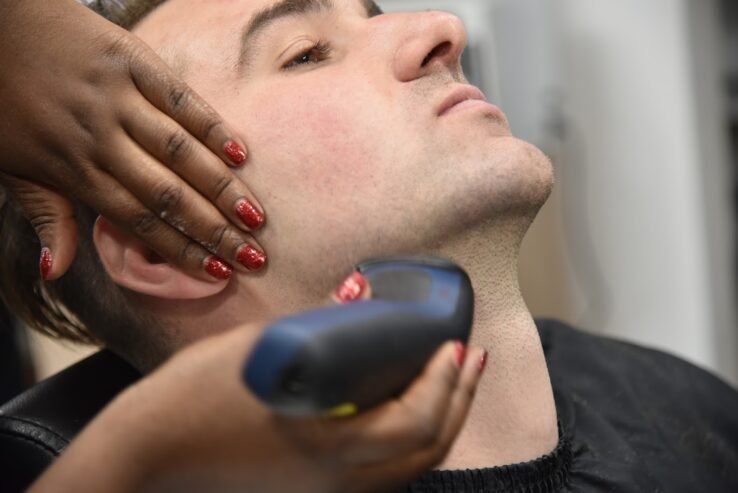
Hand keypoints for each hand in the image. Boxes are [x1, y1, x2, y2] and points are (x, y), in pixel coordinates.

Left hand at [0, 0, 264, 281]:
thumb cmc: (2, 103)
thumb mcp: (10, 169)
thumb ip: (45, 217)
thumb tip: (55, 272)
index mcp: (73, 171)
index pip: (140, 221)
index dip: (184, 250)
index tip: (221, 271)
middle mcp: (99, 139)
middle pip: (168, 194)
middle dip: (215, 230)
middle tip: (255, 256)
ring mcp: (117, 98)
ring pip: (179, 152)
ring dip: (222, 187)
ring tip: (256, 217)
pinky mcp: (130, 60)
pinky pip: (179, 98)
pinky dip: (211, 125)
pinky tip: (241, 153)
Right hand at [29, 275, 485, 492]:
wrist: (150, 453)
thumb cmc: (195, 399)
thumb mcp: (262, 350)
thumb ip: (319, 325)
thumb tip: (362, 294)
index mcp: (327, 446)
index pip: (414, 422)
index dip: (444, 384)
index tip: (455, 346)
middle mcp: (337, 481)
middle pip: (426, 450)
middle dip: (457, 401)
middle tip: (469, 360)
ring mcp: (327, 492)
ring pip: (409, 467)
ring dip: (439, 422)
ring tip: (451, 381)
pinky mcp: (314, 491)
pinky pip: (383, 472)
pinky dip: (408, 441)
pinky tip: (406, 409)